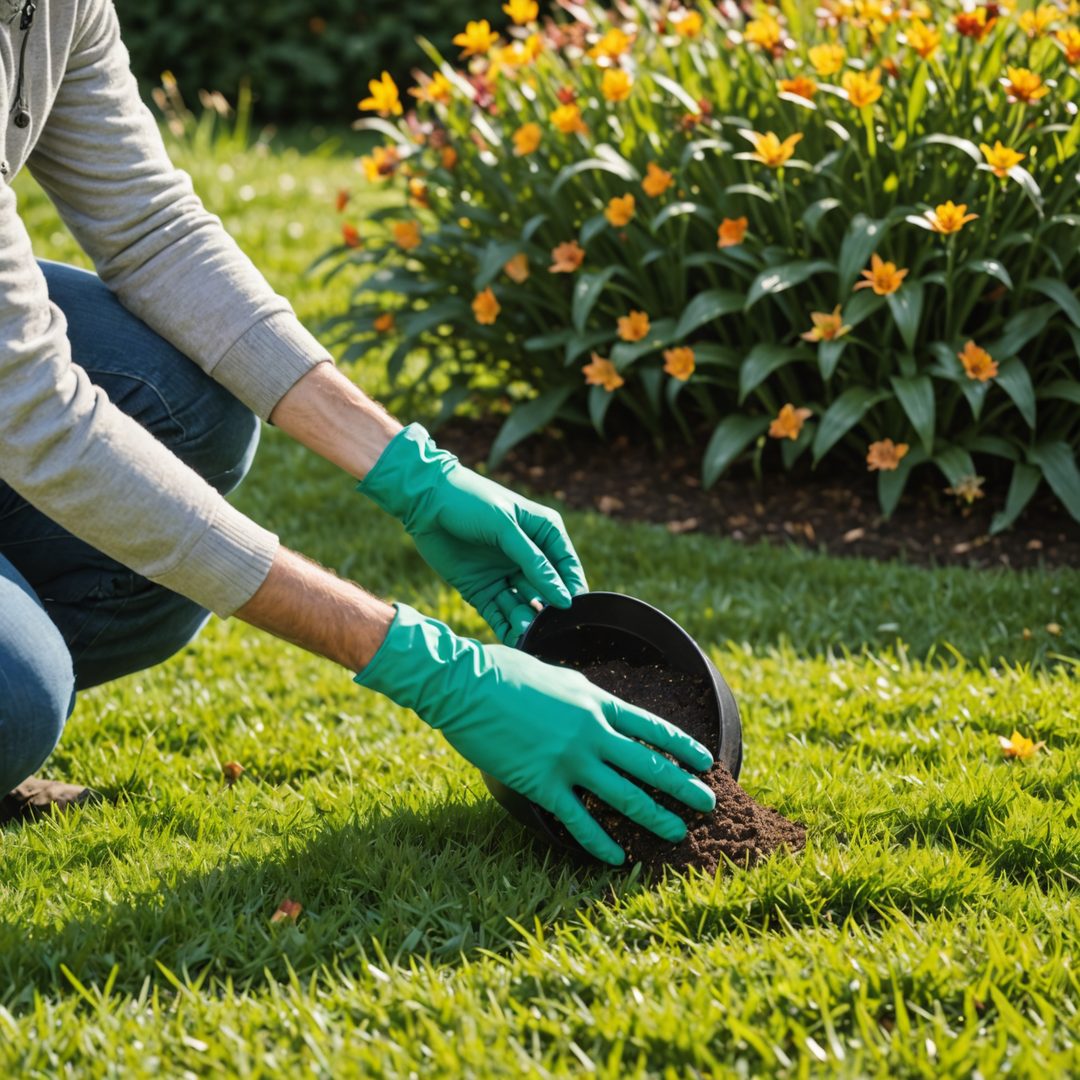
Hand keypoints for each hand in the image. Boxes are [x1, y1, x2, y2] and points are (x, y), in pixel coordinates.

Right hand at [354, 604, 715, 864]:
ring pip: (624, 796)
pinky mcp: (543, 782)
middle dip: (683, 787)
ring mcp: (570, 759)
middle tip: (709, 804)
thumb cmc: (505, 672)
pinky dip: (600, 841)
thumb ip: (583, 696)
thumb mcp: (557, 676)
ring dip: (655, 816)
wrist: (466, 684)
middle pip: (650, 765)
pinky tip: (616, 856)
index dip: (681, 746)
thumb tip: (596, 706)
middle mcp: (592, 731)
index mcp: (596, 701)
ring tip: (677, 833)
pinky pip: (579, 819)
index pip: (652, 728)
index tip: (704, 761)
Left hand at [357, 424, 586, 644]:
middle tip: (549, 629)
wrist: (425, 502)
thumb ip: (534, 562)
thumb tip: (564, 598)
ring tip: (527, 630)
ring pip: (524, 606)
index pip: (568, 568)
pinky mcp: (483, 590)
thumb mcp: (505, 527)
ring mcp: (506, 575)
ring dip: (527, 620)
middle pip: (547, 592)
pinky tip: (514, 639)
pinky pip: (500, 614)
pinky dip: (507, 627)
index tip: (574, 614)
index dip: (572, 591)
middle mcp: (529, 558)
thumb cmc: (471, 502)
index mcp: (545, 534)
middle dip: (549, 611)